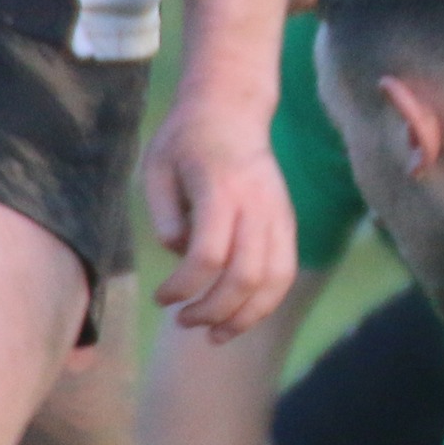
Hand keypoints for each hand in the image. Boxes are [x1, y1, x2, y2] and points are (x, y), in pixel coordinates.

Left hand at [142, 96, 294, 338]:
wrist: (231, 109)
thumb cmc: (185, 140)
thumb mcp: (156, 168)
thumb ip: (165, 216)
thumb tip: (182, 256)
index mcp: (219, 188)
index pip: (208, 254)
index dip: (184, 286)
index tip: (161, 297)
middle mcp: (256, 203)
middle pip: (245, 275)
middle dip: (213, 310)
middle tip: (183, 322)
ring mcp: (278, 213)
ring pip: (274, 280)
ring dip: (245, 316)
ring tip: (215, 334)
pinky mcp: (287, 221)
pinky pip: (285, 272)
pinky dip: (265, 302)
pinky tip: (240, 317)